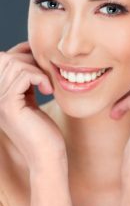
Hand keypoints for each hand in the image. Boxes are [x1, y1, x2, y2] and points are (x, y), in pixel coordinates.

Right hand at [0, 42, 66, 169]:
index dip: (22, 52)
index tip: (40, 59)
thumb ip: (25, 77)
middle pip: (7, 58)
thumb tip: (29, 51)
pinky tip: (48, 91)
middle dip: (31, 60)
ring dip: (37, 70)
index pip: (3, 59)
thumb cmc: (43, 127)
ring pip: (15, 65)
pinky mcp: (9, 106)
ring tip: (47, 85)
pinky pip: (23, 76)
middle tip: (46, 76)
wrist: (47, 154)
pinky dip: (40, 78)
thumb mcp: (31, 96)